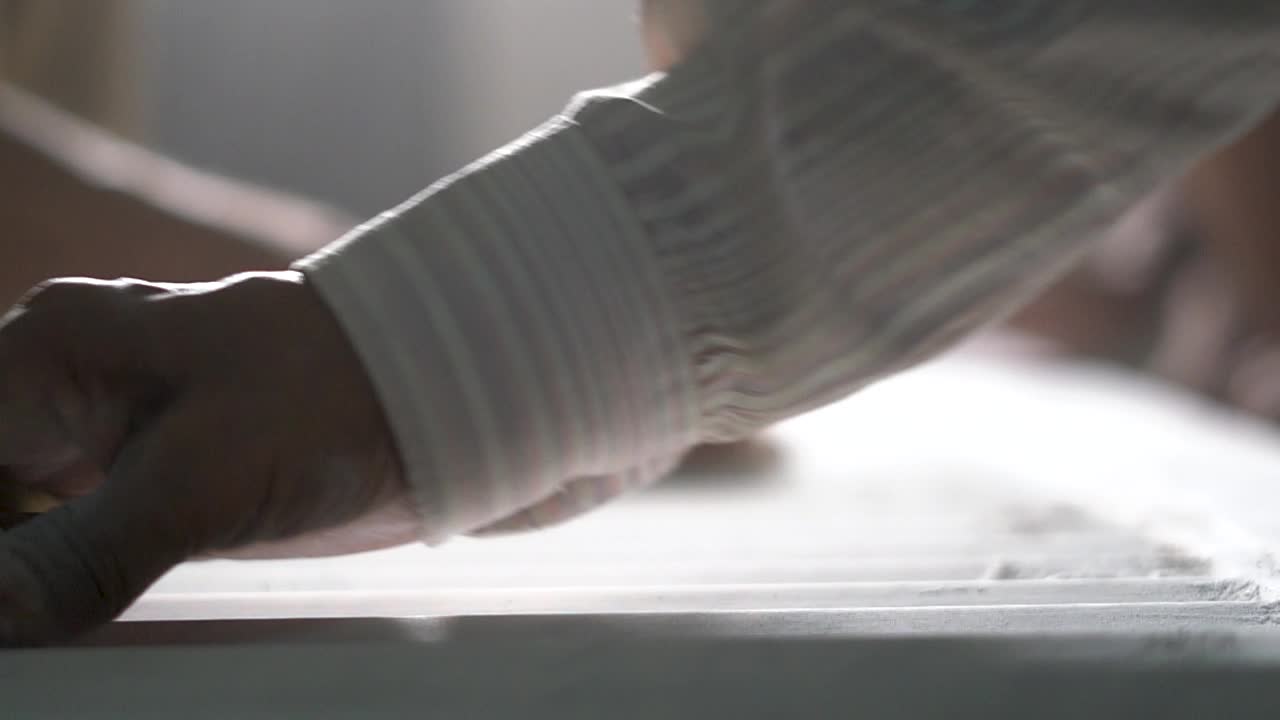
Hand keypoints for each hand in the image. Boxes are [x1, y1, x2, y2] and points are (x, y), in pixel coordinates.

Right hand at [0, 272, 418, 644]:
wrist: (431, 395)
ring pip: (21, 518)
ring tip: (52, 621)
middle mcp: (62, 386)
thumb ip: (83, 554)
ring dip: (31, 573)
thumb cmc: (330, 400)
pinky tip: (67, 617)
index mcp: (50, 353)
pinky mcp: (149, 473)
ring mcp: (103, 433)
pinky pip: (69, 534)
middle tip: (37, 616)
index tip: (12, 602)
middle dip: (10, 565)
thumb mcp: (201, 481)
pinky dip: (60, 579)